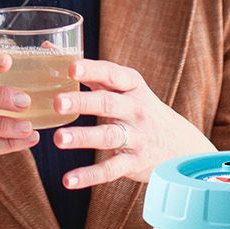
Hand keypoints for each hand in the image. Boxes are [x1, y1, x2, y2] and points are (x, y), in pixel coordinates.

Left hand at [50, 59, 214, 188]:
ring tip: (59, 139)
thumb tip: (47, 48)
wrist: (182, 147)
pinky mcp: (135, 162)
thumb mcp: (125, 89)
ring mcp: (137, 137)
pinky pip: (111, 169)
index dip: (92, 70)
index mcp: (132, 87)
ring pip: (108, 136)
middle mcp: (136, 110)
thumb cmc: (141, 111)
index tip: (72, 67)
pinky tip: (68, 180)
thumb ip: (89, 73)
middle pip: (108, 103)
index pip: (112, 74)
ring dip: (83, 137)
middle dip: (83, 102)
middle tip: (58, 103)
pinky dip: (89, 176)